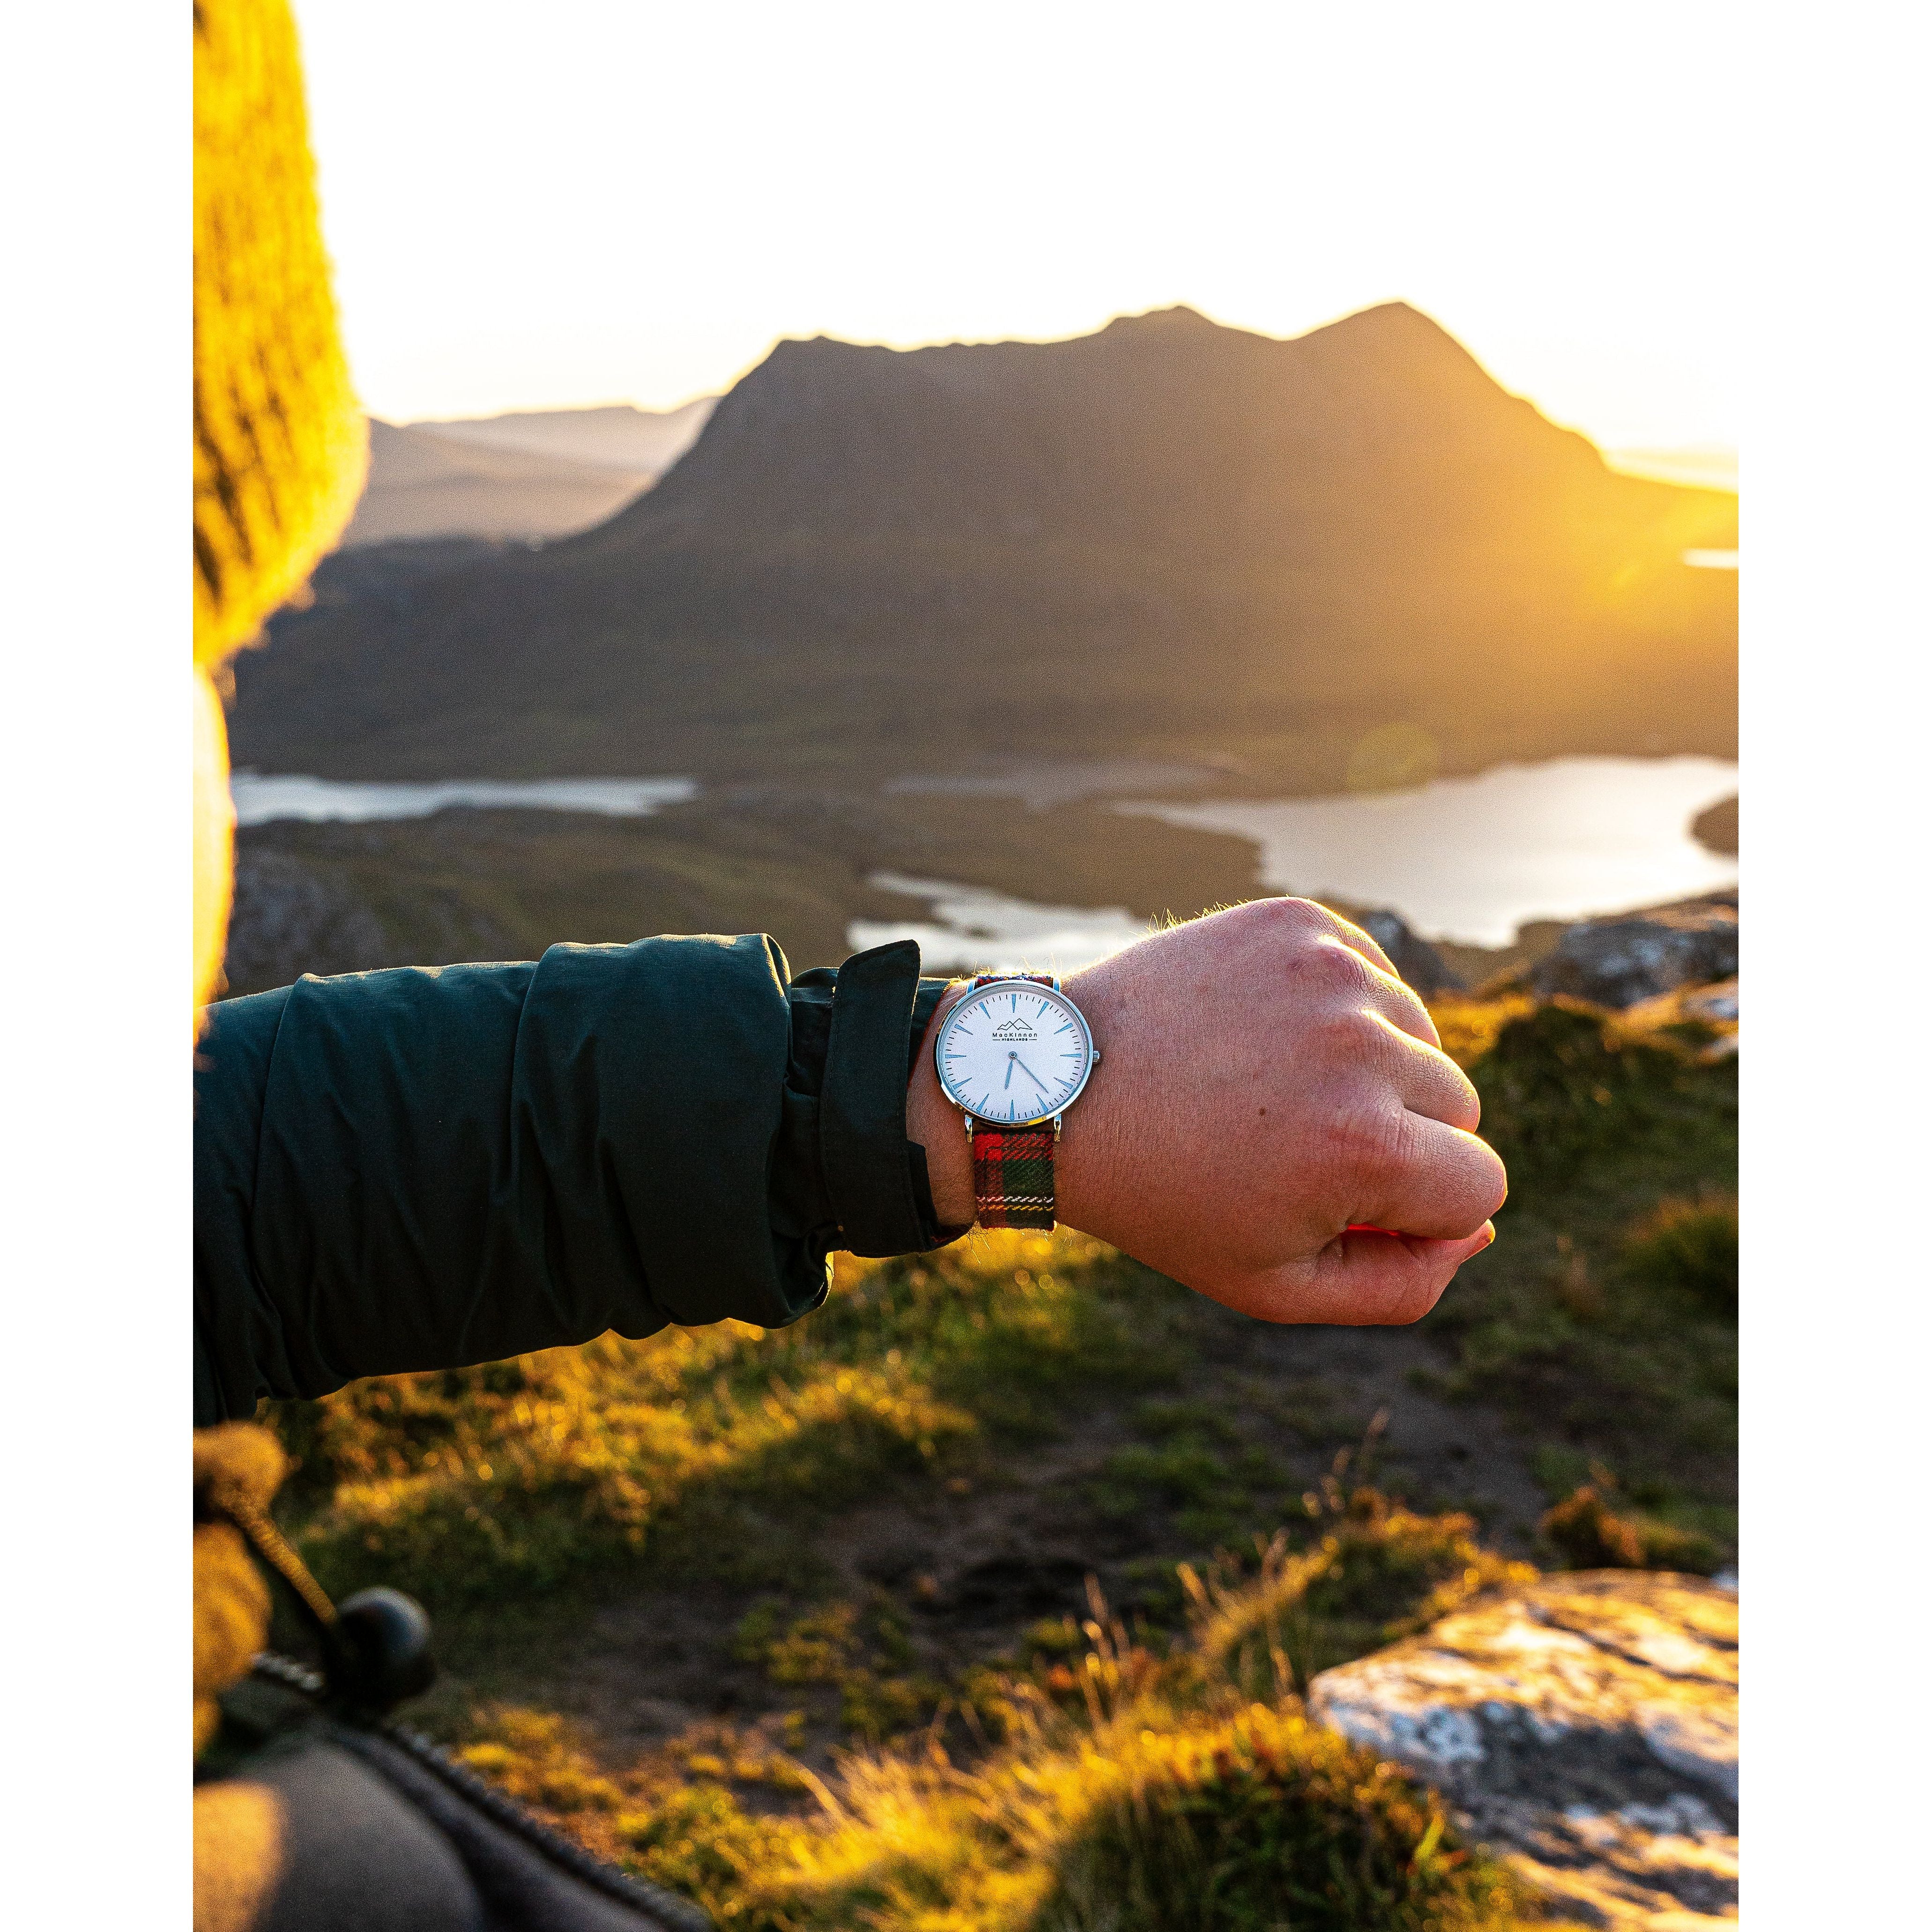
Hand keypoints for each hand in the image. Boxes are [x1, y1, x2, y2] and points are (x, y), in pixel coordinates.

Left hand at [907, 899, 1505, 1325]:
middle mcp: (1361, 1046)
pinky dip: (1338, 1008)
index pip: (1480, 1189)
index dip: (1415, 1211)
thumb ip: (1402, 1281)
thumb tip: (1476, 1229)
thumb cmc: (1167, 1198)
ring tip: (1270, 1087)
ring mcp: (1330, 971)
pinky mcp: (1301, 922)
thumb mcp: (1276, 1284)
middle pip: (1460, 1109)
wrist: (1058, 1089)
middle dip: (1399, 1138)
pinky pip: (1374, 977)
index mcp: (1366, 1147)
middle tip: (1292, 1145)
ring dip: (1370, 1069)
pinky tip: (1265, 1033)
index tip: (1338, 1200)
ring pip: (1419, 1038)